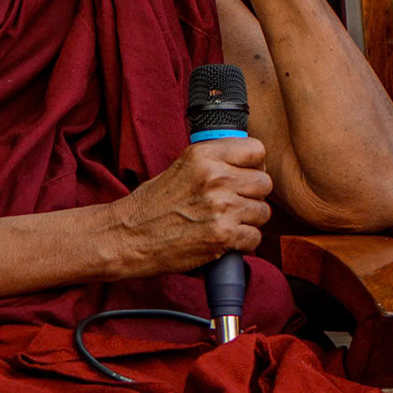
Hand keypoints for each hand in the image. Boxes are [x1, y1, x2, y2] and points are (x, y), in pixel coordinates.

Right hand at [108, 137, 272, 275]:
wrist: (126, 237)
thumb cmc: (152, 205)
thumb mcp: (182, 167)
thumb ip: (215, 161)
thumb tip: (250, 162)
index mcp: (204, 155)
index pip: (257, 149)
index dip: (254, 165)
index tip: (245, 175)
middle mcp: (215, 177)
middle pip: (265, 182)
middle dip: (253, 195)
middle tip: (235, 204)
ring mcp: (221, 207)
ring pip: (263, 211)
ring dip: (249, 220)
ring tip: (226, 222)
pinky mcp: (223, 235)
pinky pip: (255, 237)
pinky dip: (243, 243)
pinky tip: (224, 240)